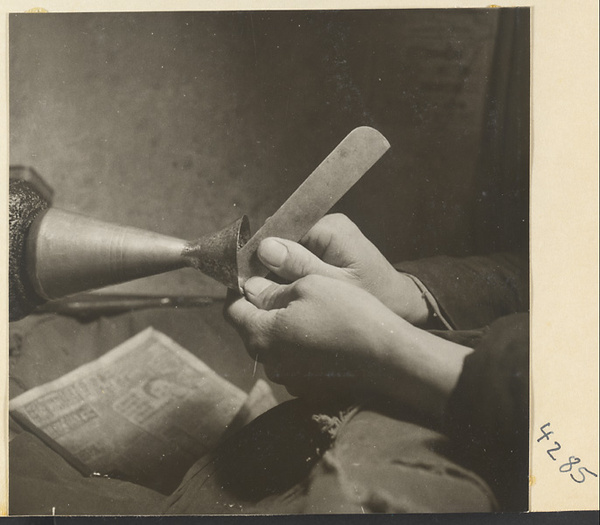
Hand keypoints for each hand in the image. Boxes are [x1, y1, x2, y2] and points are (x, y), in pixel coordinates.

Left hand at [225, 274, 471, 420]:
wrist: (388, 358)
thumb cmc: (346, 314)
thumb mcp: (307, 286)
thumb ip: (271, 290)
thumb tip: (250, 289)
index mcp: (261, 336)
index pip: (231, 310)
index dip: (239, 288)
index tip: (254, 274)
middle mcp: (268, 363)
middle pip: (252, 329)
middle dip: (261, 307)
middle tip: (282, 286)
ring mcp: (288, 379)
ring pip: (273, 346)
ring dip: (280, 328)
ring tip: (304, 309)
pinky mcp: (308, 388)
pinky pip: (292, 360)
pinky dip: (297, 346)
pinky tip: (319, 334)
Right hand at [254, 214, 429, 324]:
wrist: (399, 305)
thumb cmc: (374, 297)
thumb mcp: (334, 286)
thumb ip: (299, 267)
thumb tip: (264, 247)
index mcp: (329, 228)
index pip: (281, 234)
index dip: (262, 258)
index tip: (249, 283)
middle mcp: (327, 226)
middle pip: (283, 243)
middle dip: (272, 269)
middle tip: (265, 298)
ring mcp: (327, 238)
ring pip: (289, 254)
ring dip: (281, 275)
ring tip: (278, 300)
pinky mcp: (327, 250)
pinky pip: (299, 261)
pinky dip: (293, 278)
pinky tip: (292, 296)